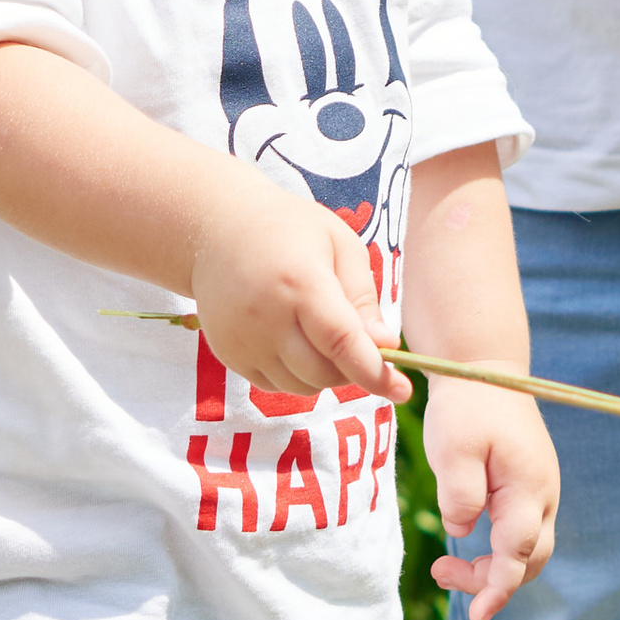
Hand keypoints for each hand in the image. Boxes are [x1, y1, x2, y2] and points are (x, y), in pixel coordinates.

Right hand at [188, 161, 404, 401]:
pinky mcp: (227, 353)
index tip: (402, 390)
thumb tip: (385, 345)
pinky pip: (274, 385)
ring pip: (300, 386)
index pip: (341, 342)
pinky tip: (293, 338)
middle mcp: (267, 316)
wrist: (216, 230)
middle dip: (352, 369)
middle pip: (324, 373)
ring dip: (324, 374)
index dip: (374, 372)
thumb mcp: (339, 244)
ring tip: (322, 334)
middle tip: (360, 344)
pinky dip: (295, 374)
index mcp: (300, 282)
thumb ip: (363, 297)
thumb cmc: (290, 231)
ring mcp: (243, 339)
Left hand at [423, 381, 558, 619]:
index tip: (478, 615)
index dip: (498, 588)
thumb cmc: (468, 407)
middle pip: (528, 561)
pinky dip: (496, 550)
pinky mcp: (528, 489)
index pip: (518, 553)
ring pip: (527, 551)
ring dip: (492, 568)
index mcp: (527, 487)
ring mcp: (540, 492)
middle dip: (490, 582)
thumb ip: (459, 493)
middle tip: (441, 573)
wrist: (487, 371)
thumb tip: (461, 529)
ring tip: (445, 567)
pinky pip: (520, 533)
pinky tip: (465, 541)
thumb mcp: (453, 446)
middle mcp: (543, 495)